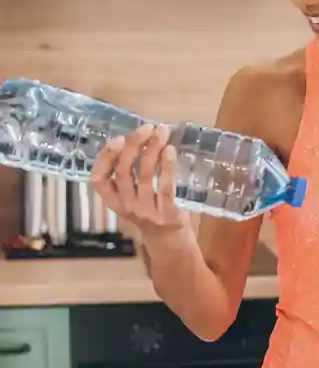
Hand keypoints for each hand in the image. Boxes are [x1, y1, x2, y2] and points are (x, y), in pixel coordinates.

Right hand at [90, 123, 189, 239]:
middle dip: (134, 145)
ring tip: (162, 133)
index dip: (105, 158)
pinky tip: (170, 151)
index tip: (118, 139)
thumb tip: (141, 136)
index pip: (99, 179)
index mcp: (113, 199)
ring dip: (153, 150)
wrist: (168, 239)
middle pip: (123, 172)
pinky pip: (165, 187)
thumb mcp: (132, 195)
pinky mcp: (166, 213)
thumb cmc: (150, 208)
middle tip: (147, 127)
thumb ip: (131, 173)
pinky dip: (167, 167)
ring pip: (145, 176)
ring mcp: (146, 210)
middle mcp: (126, 205)